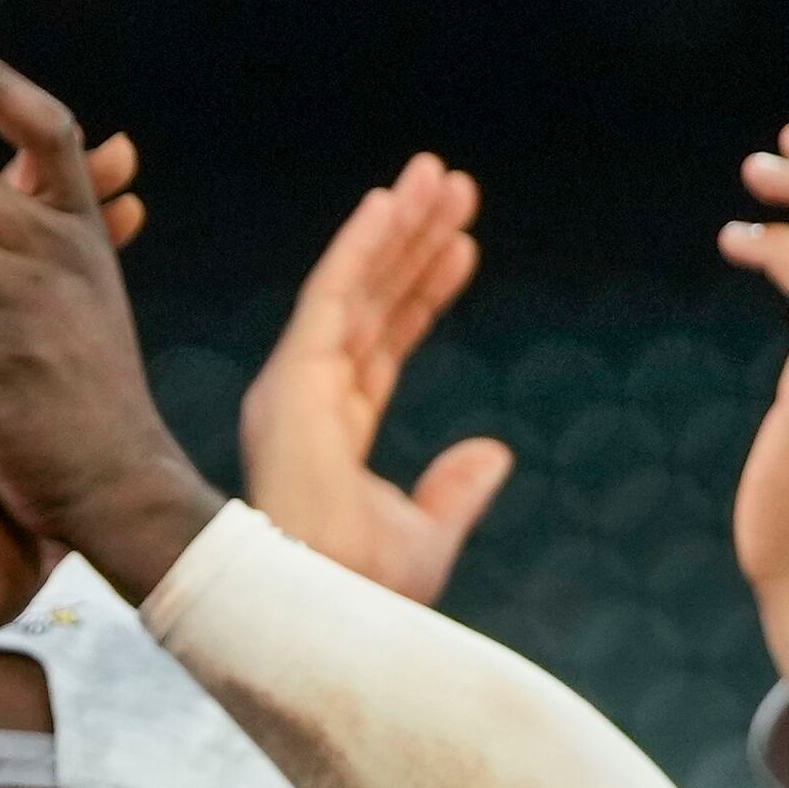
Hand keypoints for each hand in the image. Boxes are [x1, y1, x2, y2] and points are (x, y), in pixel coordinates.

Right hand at [245, 153, 515, 604]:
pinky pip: (331, 296)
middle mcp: (308, 397)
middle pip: (372, 301)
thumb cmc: (360, 592)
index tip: (465, 250)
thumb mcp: (425, 538)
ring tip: (436, 175)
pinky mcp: (293, 377)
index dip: (425, 293)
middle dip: (413, 243)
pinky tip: (388, 202)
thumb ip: (453, 491)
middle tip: (453, 188)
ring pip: (355, 286)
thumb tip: (495, 452)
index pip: (387, 343)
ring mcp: (297, 385)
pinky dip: (359, 247)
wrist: (325, 613)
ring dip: (395, 226)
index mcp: (333, 430)